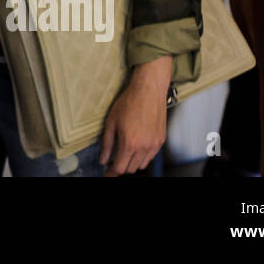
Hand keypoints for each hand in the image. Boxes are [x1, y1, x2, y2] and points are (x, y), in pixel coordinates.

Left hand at [99, 55, 172, 175]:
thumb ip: (107, 143)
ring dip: (133, 162)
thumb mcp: (111, 122)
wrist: (148, 90)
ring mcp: (154, 144)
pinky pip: (151, 156)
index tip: (107, 173)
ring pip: (142, 164)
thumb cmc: (130, 102)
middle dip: (121, 167)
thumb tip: (103, 158)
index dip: (111, 172)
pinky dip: (143, 156)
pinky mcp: (161, 140)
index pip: (120, 168)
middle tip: (114, 160)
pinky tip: (136, 146)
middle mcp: (144, 146)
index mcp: (130, 143)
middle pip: (131, 169)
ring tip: (125, 152)